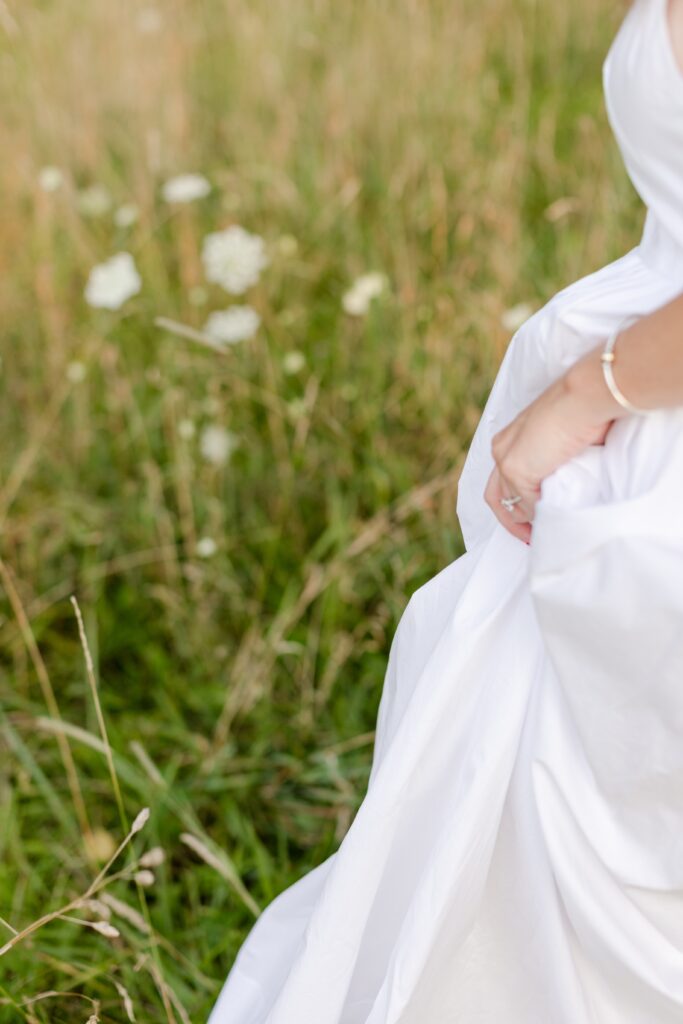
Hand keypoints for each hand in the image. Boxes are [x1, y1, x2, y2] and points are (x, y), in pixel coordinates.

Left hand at [484, 348, 622, 542]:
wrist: (585, 396)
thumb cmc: (585, 409)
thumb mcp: (564, 438)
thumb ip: (554, 459)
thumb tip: (559, 486)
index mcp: (511, 438)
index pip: (502, 478)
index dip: (513, 501)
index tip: (531, 519)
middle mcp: (502, 448)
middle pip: (496, 495)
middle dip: (510, 520)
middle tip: (529, 537)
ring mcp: (507, 460)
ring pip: (510, 503)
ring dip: (527, 521)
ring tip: (543, 534)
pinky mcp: (517, 471)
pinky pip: (527, 505)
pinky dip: (538, 516)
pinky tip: (552, 521)